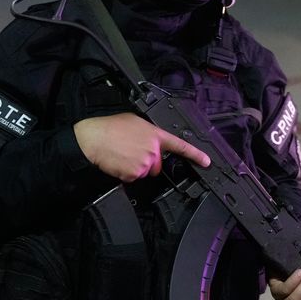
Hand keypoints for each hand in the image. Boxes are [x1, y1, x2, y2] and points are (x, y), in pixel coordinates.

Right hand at [73, 113, 210, 181]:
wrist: (94, 138)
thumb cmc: (110, 128)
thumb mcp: (135, 122)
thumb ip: (149, 133)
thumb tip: (152, 140)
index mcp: (155, 134)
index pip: (180, 145)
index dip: (195, 154)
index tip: (206, 161)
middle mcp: (153, 150)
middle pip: (158, 164)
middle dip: (148, 161)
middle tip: (132, 151)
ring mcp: (145, 163)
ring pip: (146, 172)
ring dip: (136, 167)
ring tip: (123, 154)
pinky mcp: (135, 174)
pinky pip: (134, 177)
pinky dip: (127, 173)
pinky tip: (119, 162)